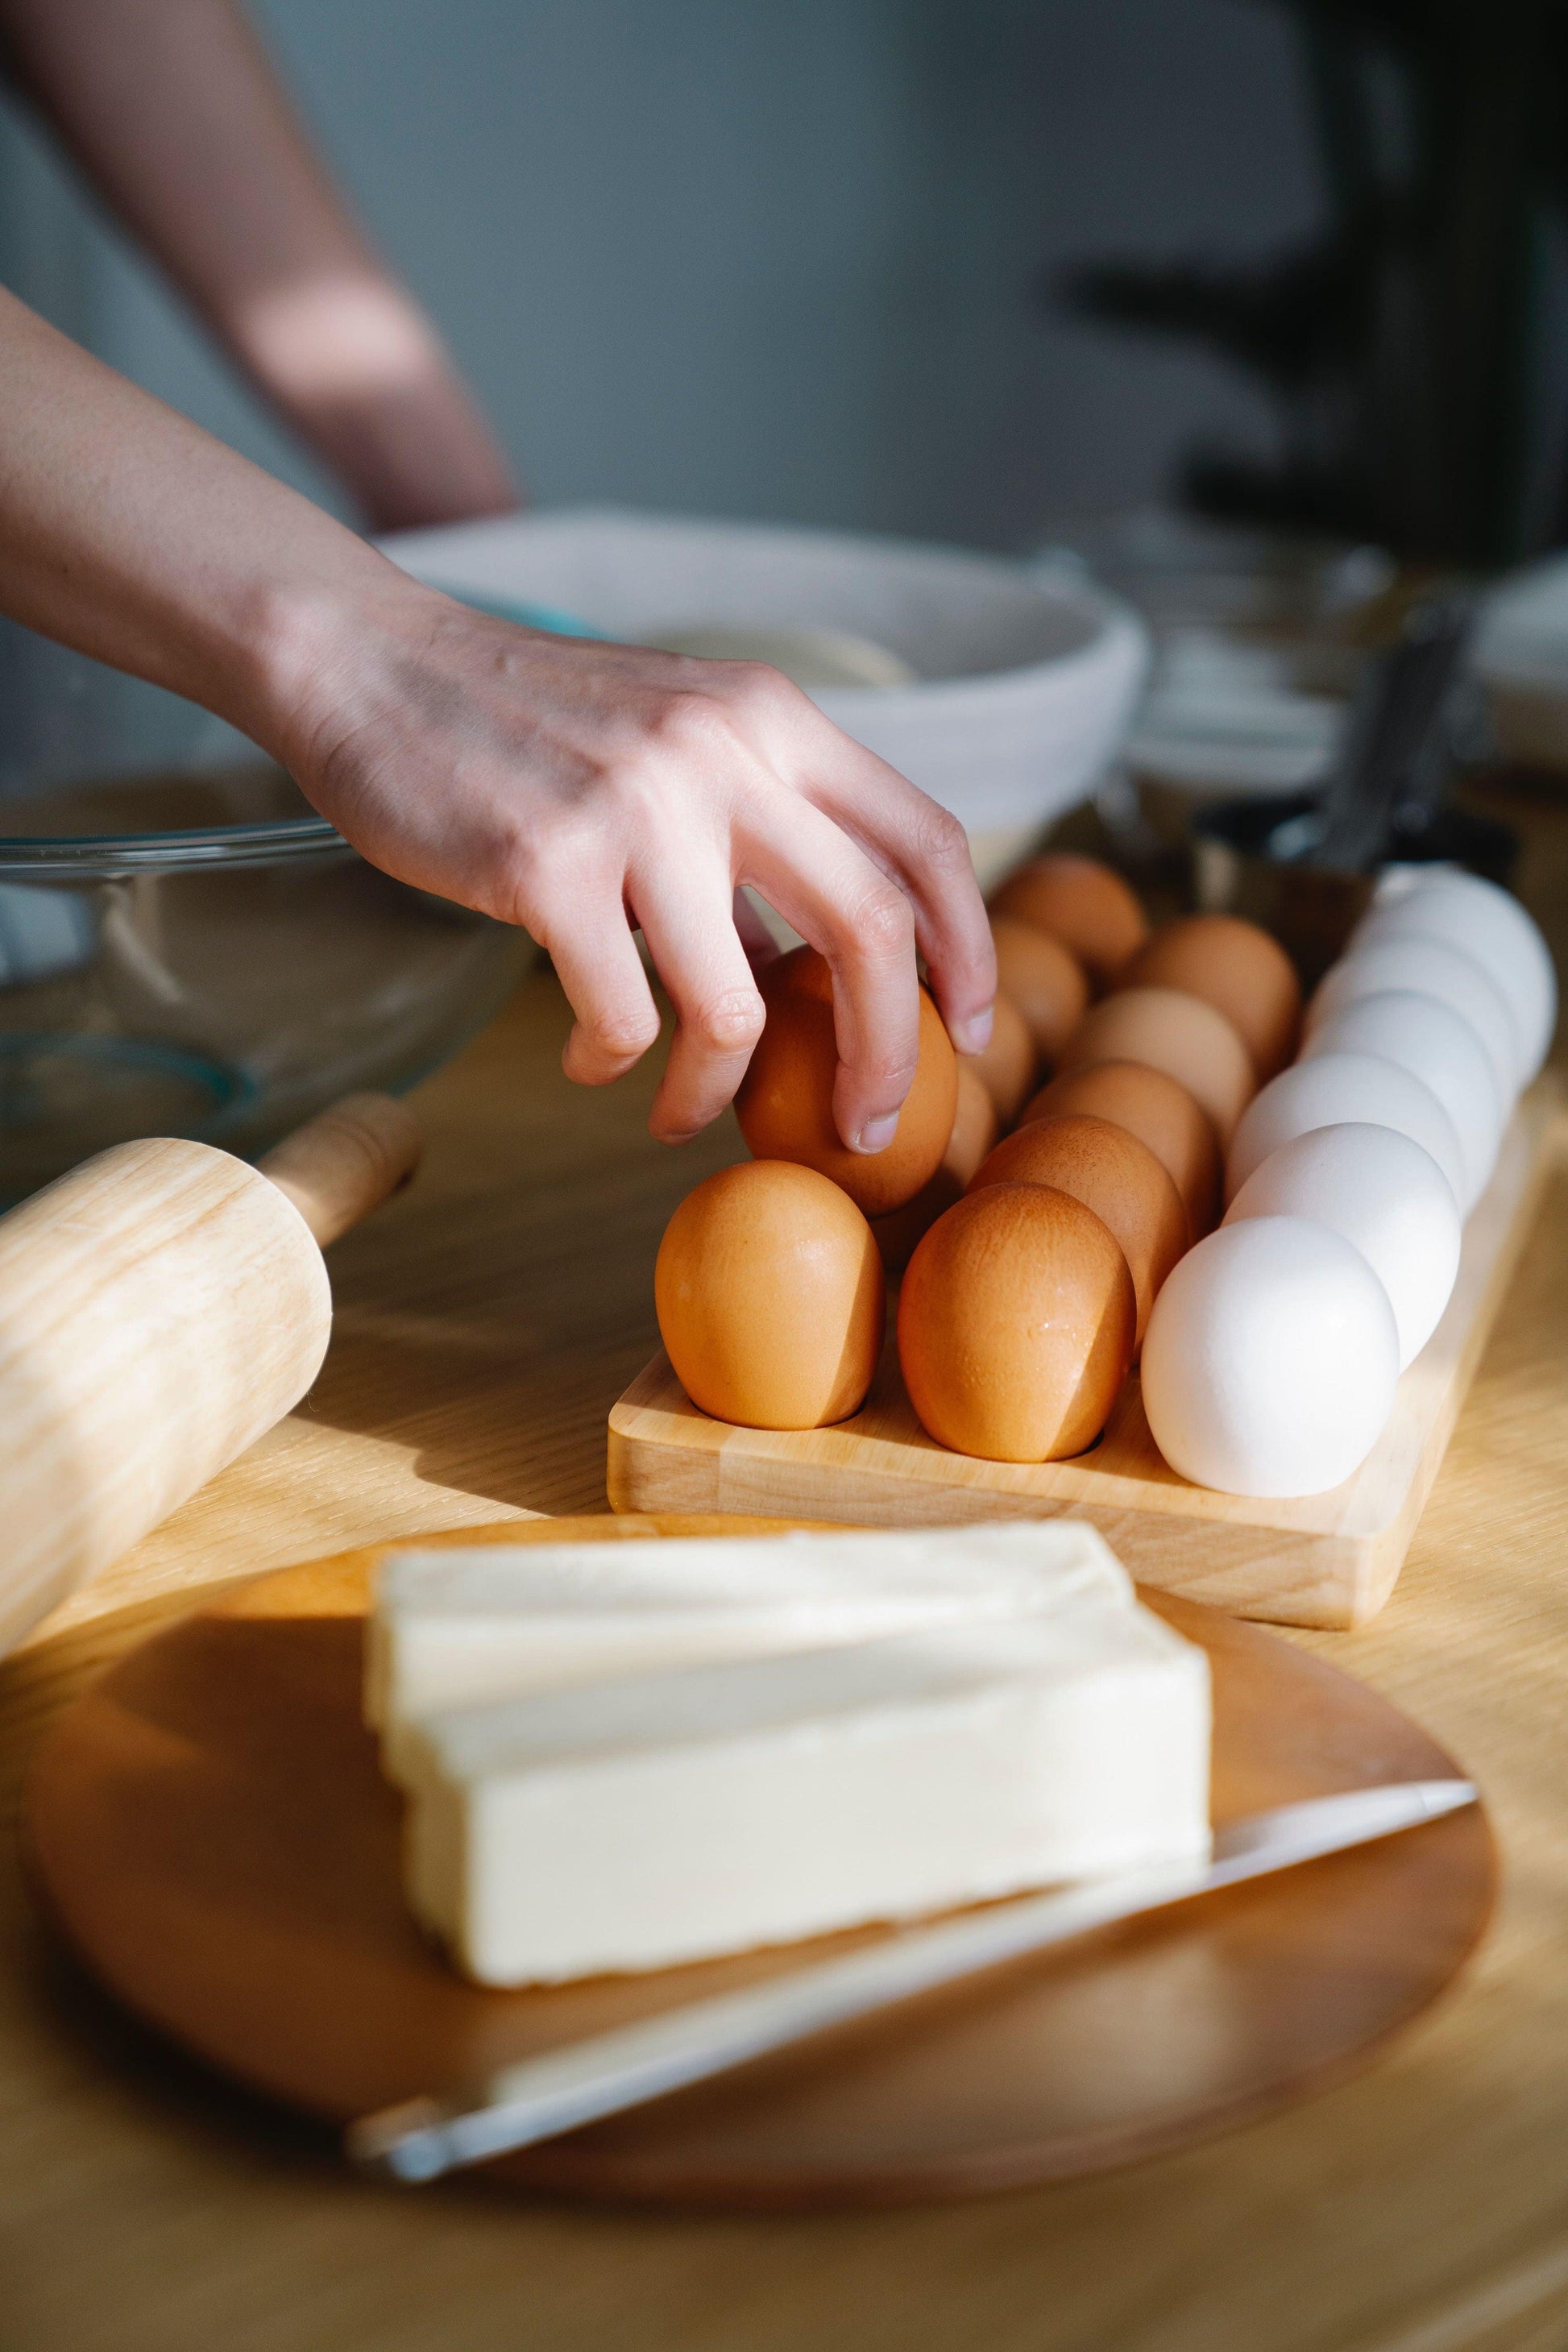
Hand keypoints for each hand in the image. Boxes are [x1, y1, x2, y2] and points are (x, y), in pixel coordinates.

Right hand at [277, 578, 995, 1147]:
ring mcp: (638, 807)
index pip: (926, 838)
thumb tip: (811, 969)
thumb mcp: (674, 742)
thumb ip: (753, 836)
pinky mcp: (547, 866)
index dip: (968, 948)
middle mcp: (724, 751)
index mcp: (772, 717)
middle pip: (870, 929)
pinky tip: (591, 1065)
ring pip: (739, 1007)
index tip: (964, 1030)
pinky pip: (626, 1018)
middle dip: (885, 1054)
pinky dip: (615, 1067)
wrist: (374, 666)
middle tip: (867, 1125)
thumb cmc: (526, 725)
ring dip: (716, 1092)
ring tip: (679, 1115)